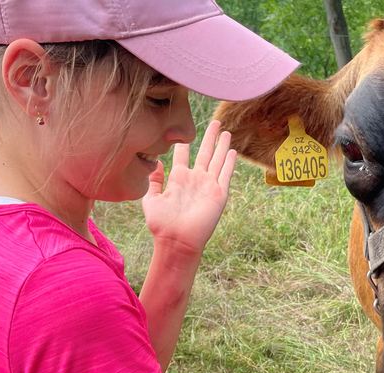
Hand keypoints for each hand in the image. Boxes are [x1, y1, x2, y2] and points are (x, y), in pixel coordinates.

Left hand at [142, 120, 235, 253]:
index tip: (186, 132)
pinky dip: (229, 162)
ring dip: (222, 146)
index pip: (183, 155)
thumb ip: (153, 181)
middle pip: (205, 152)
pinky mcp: (219, 194)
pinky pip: (226, 174)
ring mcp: (208, 185)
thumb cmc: (161, 224)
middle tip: (215, 121)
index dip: (184, 143)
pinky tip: (232, 151)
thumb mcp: (151, 200)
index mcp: (179, 179)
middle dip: (210, 137)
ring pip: (218, 160)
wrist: (177, 240)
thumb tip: (154, 162)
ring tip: (226, 132)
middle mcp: (195, 179)